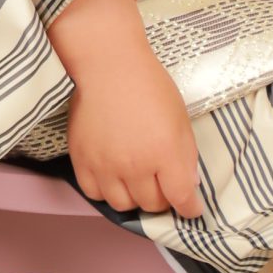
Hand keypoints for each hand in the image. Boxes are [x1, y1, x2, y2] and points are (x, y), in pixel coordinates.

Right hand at [65, 48, 202, 218]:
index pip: (181, 199)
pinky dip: (105, 190)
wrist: (108, 64)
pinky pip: (94, 193)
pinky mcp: (82, 159)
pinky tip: (112, 175)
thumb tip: (188, 186)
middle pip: (152, 205)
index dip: (189, 208)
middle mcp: (135, 164)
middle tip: (161, 182)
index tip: (190, 206)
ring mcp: (105, 164)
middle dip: (162, 198)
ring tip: (135, 180)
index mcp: (164, 152)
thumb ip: (187, 156)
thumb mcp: (180, 118)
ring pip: (122, 205)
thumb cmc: (149, 85)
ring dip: (133, 197)